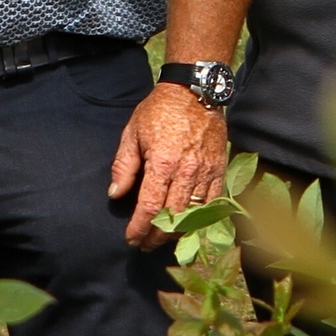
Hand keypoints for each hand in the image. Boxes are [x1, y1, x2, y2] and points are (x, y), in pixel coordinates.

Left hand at [111, 84, 230, 248]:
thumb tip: (115, 194)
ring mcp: (206, 171)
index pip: (149, 207)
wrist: (194, 91)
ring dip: (177, 231)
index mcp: (162, 163)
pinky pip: (213, 202)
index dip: (139, 228)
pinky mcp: (220, 169)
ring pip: (194, 213)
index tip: (131, 239)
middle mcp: (187, 171)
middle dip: (156, 236)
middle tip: (145, 244)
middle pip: (172, 217)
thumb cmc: (159, 111)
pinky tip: (189, 224)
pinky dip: (201, 217)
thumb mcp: (132, 133)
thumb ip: (124, 166)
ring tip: (164, 238)